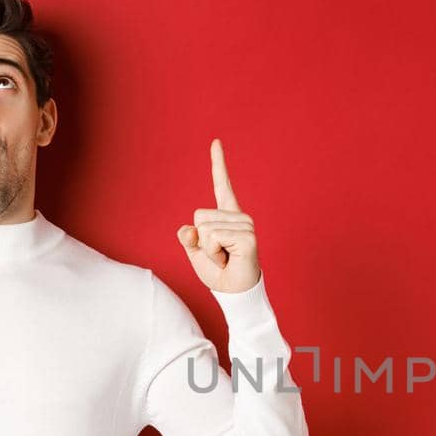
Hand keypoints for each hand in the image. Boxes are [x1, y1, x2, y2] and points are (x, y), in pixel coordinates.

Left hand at [177, 138, 260, 292]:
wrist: (235, 293)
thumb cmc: (219, 273)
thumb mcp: (196, 253)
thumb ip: (190, 238)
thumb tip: (188, 229)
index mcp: (227, 216)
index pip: (221, 186)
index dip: (218, 164)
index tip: (216, 142)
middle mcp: (239, 216)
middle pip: (199, 216)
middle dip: (201, 241)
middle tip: (219, 255)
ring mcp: (245, 225)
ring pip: (205, 228)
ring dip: (209, 250)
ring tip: (225, 258)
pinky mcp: (247, 236)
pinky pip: (213, 237)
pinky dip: (214, 254)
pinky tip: (228, 260)